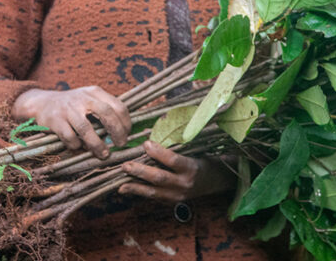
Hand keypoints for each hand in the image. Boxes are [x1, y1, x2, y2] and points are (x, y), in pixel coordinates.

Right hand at [13, 87, 130, 158]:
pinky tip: (80, 148)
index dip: (126, 121)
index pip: (117, 105)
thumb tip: (123, 133)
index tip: (128, 134)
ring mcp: (68, 109)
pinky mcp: (55, 121)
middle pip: (106, 113)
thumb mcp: (89, 100)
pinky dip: (77, 146)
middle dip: (117, 131)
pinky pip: (69, 137)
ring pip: (86, 128)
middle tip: (121, 144)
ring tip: (104, 154)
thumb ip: (105, 111)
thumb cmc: (73, 106)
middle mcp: (83, 98)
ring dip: (97, 144)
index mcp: (94, 92)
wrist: (43, 103)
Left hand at [119, 141, 233, 202]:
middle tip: (125, 165)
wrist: (214, 181)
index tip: (145, 143)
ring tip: (121, 182)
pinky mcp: (172, 201)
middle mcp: (185, 183)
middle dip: (140, 172)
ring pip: (153, 192)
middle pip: (159, 178)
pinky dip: (139, 193)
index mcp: (192, 167)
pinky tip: (126, 189)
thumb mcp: (195, 150)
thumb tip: (153, 133)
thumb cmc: (203, 160)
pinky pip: (153, 197)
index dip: (158, 152)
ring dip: (135, 186)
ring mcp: (178, 195)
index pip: (173, 160)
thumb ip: (177, 146)